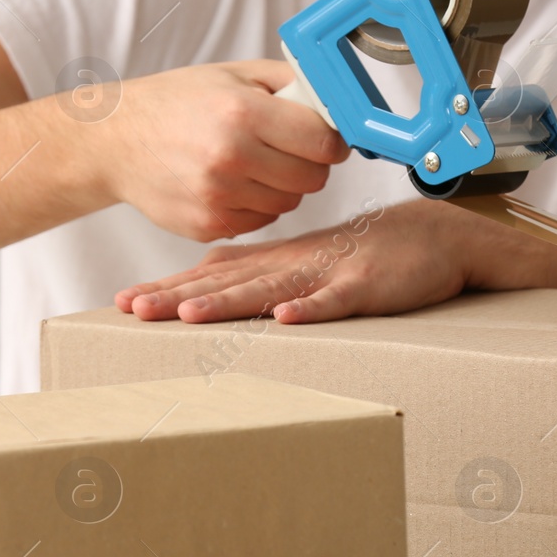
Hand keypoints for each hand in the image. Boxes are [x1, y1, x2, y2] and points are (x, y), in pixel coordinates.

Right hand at [92, 60, 349, 240]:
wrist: (115, 141)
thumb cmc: (177, 102)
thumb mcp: (234, 74)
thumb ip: (290, 84)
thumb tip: (339, 101)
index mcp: (243, 113)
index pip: (324, 143)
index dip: (332, 141)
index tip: (324, 137)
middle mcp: (232, 158)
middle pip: (314, 178)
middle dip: (309, 163)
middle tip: (287, 148)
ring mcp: (219, 197)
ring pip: (290, 203)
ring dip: (282, 185)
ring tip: (253, 162)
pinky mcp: (208, 225)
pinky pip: (261, 221)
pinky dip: (256, 204)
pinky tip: (231, 182)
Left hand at [114, 199, 479, 323]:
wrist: (434, 237)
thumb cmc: (365, 253)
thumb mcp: (302, 262)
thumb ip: (256, 270)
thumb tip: (203, 277)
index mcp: (276, 260)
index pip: (212, 273)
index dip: (169, 286)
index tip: (123, 301)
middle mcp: (293, 263)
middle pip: (229, 282)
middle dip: (179, 296)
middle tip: (132, 308)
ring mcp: (329, 271)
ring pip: (272, 289)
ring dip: (231, 303)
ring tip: (190, 316)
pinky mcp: (367, 285)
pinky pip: (337, 299)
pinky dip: (313, 309)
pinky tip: (287, 319)